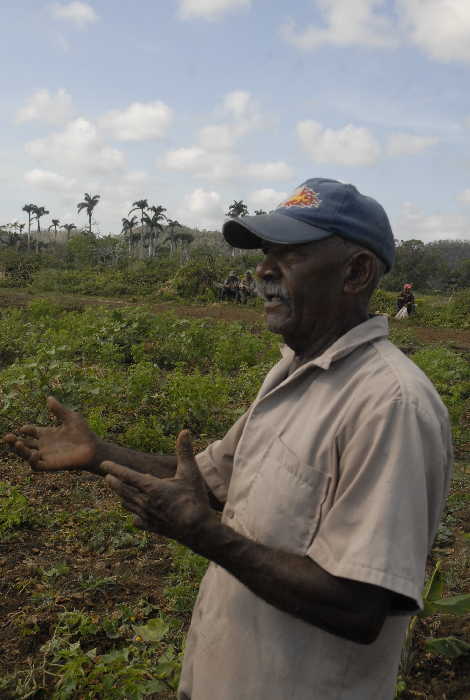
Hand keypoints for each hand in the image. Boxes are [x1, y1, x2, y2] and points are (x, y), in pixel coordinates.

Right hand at [3, 396, 99, 472]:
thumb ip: (59, 410)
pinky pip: (36, 466)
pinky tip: (35, 454)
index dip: (26, 429)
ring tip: (17, 443)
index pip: (31, 431)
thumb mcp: (71, 418)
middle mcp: (44, 445)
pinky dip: (32, 461)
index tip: (24, 428)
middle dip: (13, 441)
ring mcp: (46, 456)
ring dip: (19, 451)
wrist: (93, 448)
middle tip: (8, 437)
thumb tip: (49, 397)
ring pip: (26, 455)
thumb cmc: (84, 433)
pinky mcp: (51, 465)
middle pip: (23, 444)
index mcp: (47, 433)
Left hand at [102, 430, 216, 550]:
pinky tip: (135, 514)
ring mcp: (147, 516)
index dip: (115, 469)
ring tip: (119, 491)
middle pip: (123, 490)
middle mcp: (145, 502)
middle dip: (114, 482)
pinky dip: (134, 514)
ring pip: (128, 505)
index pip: (127, 475)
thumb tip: (185, 431)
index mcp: (151, 487)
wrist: (198, 530)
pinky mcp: (152, 527)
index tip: (104, 464)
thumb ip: (185, 452)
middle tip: (107, 476)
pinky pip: (137, 520)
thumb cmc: (194, 499)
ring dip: (122, 496)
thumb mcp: (190, 473)